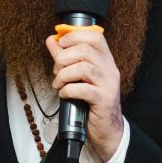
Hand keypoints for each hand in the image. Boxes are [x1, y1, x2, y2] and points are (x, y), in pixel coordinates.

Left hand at [46, 29, 123, 162]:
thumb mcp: (78, 75)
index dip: (75, 35)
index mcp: (105, 59)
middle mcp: (109, 68)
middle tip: (57, 70)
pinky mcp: (103, 99)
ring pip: (83, 68)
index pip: (95, 35)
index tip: (61, 44)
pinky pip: (82, 89)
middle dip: (63, 58)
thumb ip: (65, 56)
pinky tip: (65, 94)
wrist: (106, 128)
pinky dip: (68, 90)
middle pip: (85, 50)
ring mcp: (108, 84)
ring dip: (63, 75)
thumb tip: (52, 40)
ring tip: (59, 84)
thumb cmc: (92, 100)